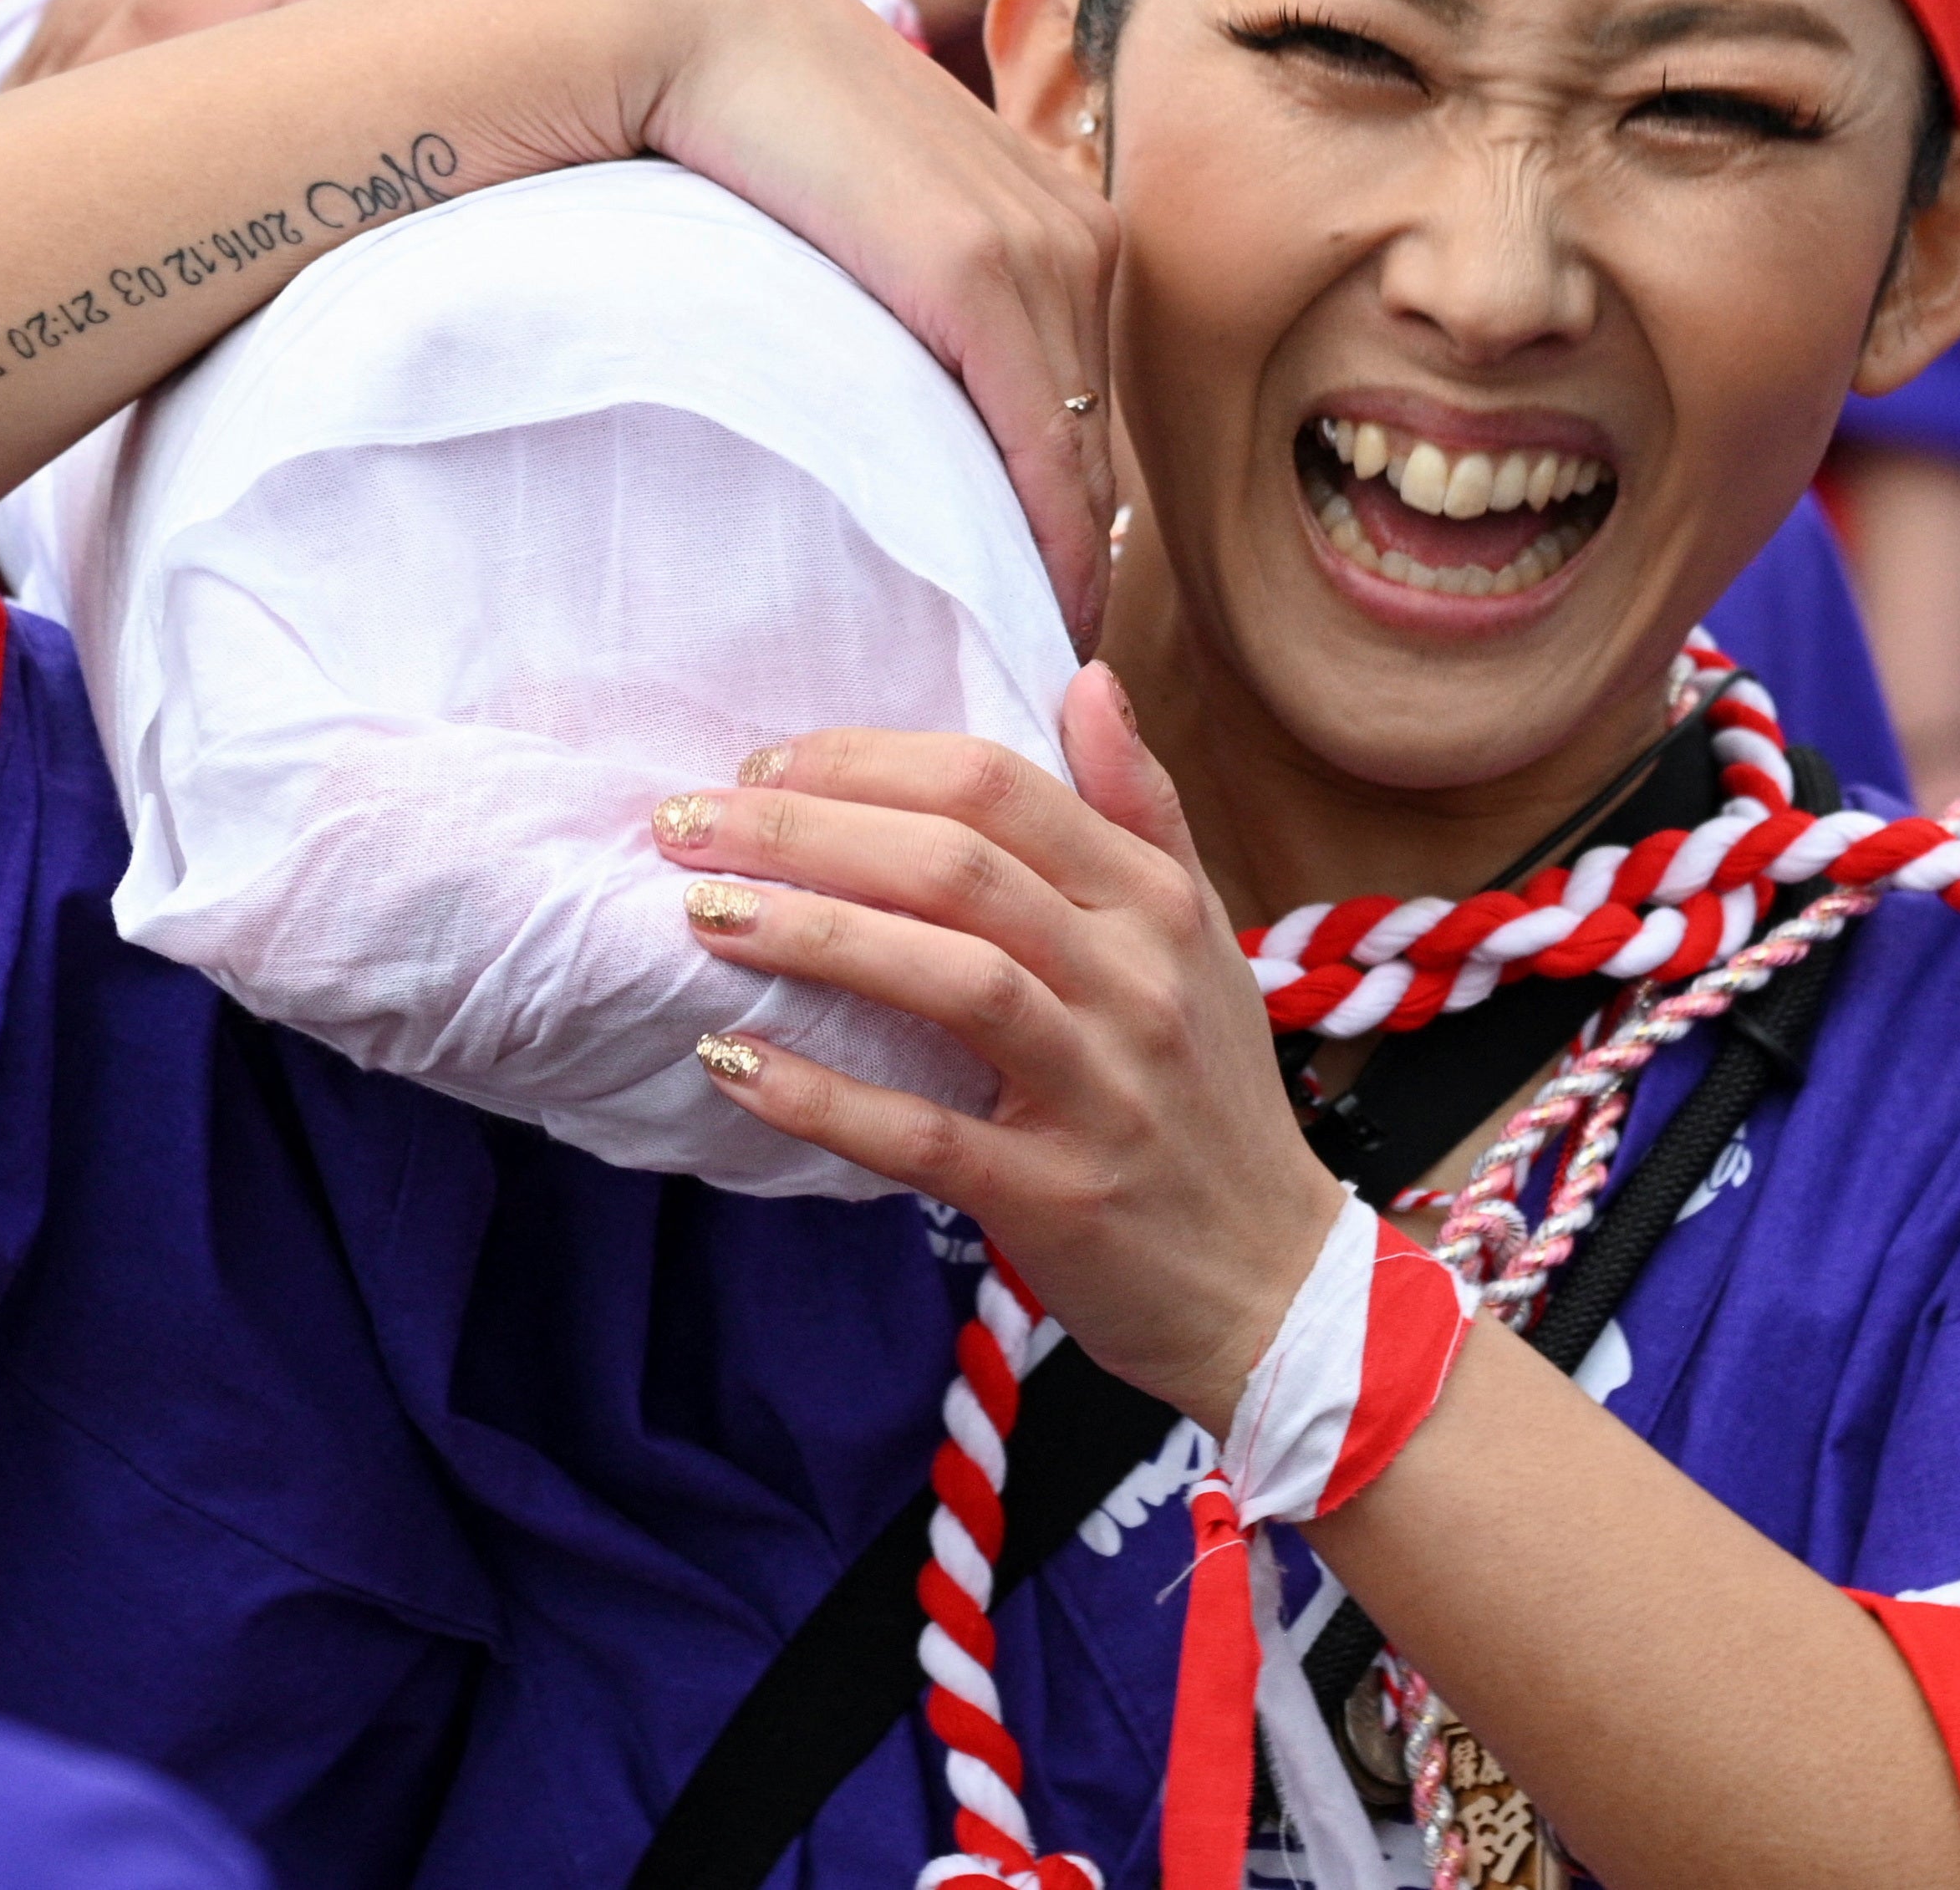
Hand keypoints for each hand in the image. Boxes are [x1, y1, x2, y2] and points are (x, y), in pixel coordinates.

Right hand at [610, 0, 1122, 636]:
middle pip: (1093, 428)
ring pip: (1075, 448)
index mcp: (1042, 201)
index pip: (1081, 383)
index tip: (1047, 603)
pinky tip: (1034, 610)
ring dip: (1061, 560)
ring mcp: (1035, 242)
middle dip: (1077, 545)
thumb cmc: (730, 120)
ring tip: (1029, 658)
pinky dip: (1046, 535)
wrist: (679, 15)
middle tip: (1043, 658)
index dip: (1070, 498)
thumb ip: (900, 282)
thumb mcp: (850, 211)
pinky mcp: (982, 270)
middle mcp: (1065, 220)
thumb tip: (898, 395)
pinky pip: (1039, 436)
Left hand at [661, 672, 1339, 1423]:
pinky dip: (822, 1095)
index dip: (868, 762)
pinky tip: (733, 1062)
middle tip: (690, 823)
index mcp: (1154, 903)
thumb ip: (1140, 806)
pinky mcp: (1055, 1196)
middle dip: (807, 831)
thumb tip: (1087, 678)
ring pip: (951, 980)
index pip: (999, 785)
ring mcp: (1099, 1089)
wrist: (1269, 1281)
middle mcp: (1135, 981)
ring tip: (704, 915)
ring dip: (813, 936)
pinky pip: (923, 1135)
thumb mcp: (1197, 937)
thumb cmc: (1210, 1099)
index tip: (768, 764)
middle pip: (959, 866)